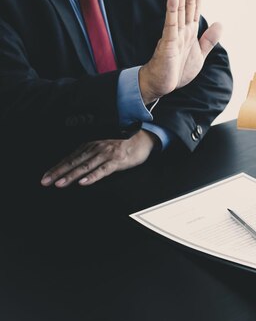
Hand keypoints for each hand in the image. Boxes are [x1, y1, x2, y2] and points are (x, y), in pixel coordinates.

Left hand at [40, 130, 156, 187]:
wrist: (144, 137)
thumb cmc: (124, 142)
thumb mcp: (104, 144)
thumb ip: (91, 152)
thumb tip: (76, 164)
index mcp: (92, 144)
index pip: (71, 157)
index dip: (57, 167)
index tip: (46, 177)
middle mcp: (97, 148)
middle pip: (74, 162)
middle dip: (59, 172)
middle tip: (46, 182)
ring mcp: (107, 154)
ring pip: (85, 166)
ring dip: (71, 175)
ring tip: (60, 184)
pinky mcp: (118, 160)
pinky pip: (103, 170)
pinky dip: (92, 176)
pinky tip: (84, 182)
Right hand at [139, 0, 221, 103]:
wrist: (161, 85)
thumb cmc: (177, 70)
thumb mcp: (199, 55)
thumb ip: (209, 40)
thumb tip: (219, 23)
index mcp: (189, 31)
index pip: (195, 7)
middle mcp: (181, 29)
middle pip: (186, 3)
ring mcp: (174, 35)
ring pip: (178, 9)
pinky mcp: (168, 43)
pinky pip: (170, 24)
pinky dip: (171, 10)